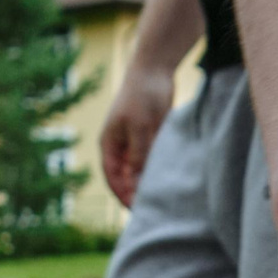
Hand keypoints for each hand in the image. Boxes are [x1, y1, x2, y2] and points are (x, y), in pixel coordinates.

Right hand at [100, 66, 177, 208]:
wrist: (155, 67)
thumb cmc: (143, 95)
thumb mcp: (141, 127)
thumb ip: (138, 155)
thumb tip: (135, 183)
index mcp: (109, 145)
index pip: (113, 178)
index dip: (123, 195)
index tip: (137, 210)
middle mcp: (120, 146)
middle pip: (125, 177)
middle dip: (135, 193)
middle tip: (151, 209)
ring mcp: (134, 141)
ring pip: (139, 169)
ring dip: (147, 182)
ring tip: (161, 198)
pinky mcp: (149, 136)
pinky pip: (151, 159)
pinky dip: (157, 169)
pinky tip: (168, 178)